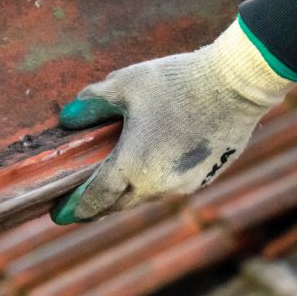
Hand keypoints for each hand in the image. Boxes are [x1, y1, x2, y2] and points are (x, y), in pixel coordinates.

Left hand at [51, 19, 296, 223]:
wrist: (237, 84)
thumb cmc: (178, 82)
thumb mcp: (125, 84)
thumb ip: (92, 103)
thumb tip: (68, 119)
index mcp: (133, 167)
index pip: (95, 199)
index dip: (74, 208)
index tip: (59, 213)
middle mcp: (157, 185)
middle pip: (117, 205)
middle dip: (95, 208)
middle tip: (78, 206)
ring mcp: (184, 184)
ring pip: (144, 198)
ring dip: (124, 196)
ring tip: (109, 189)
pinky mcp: (205, 177)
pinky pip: (168, 188)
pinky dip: (150, 184)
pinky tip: (146, 171)